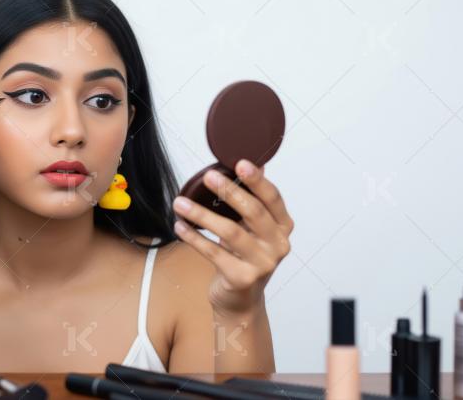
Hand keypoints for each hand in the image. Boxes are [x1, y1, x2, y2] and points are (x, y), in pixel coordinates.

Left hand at [173, 159, 293, 315]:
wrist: (240, 300)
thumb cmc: (244, 257)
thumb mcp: (252, 228)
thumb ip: (253, 199)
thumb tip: (252, 162)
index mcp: (282, 227)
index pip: (273, 198)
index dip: (257, 180)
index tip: (240, 163)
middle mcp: (278, 245)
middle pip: (254, 212)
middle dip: (230, 191)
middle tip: (208, 176)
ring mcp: (262, 264)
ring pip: (230, 232)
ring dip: (202, 215)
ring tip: (180, 203)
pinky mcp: (242, 278)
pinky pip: (213, 253)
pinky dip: (194, 238)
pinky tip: (180, 226)